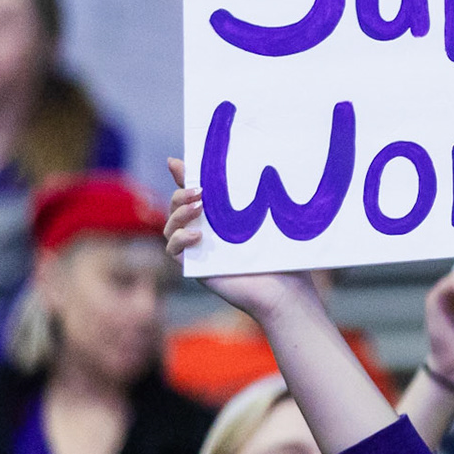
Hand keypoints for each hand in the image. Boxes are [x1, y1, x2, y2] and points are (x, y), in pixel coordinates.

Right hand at [165, 158, 319, 324]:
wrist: (283, 291)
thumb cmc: (283, 255)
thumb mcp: (268, 218)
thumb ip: (252, 196)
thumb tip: (253, 162)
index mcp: (221, 217)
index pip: (195, 192)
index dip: (182, 175)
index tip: (176, 162)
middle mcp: (206, 232)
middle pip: (176, 206)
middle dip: (180, 193)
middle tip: (200, 191)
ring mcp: (198, 250)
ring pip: (170, 226)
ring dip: (178, 213)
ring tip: (199, 208)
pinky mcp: (194, 268)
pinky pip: (172, 250)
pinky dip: (179, 239)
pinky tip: (198, 236)